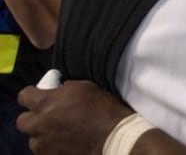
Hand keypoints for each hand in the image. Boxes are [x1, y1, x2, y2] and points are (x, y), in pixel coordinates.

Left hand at [17, 81, 132, 154]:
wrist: (113, 135)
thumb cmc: (102, 108)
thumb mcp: (85, 87)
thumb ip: (65, 88)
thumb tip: (58, 90)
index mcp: (46, 102)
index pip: (24, 96)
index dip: (32, 94)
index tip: (40, 94)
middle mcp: (39, 123)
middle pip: (22, 121)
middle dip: (33, 117)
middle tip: (48, 115)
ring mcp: (43, 144)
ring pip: (33, 139)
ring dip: (42, 134)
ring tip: (60, 131)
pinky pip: (44, 151)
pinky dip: (51, 146)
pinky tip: (66, 141)